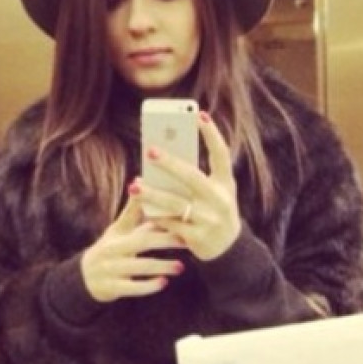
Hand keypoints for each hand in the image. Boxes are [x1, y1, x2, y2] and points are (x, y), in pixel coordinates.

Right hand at [80, 183, 184, 302]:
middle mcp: (113, 250)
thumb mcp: (118, 230)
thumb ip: (133, 211)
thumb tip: (140, 182)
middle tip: (186, 241)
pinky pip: (132, 288)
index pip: (139, 220)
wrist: (84, 279)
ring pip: (139, 267)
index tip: (180, 215)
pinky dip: (148, 286)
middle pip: (141, 242)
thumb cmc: (109, 249)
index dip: (159, 217)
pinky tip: (164, 283)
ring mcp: (111, 269)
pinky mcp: (112, 288)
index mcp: (118, 233)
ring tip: (181, 267)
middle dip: (165, 241)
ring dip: (161, 266)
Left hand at [140, 111, 240, 260]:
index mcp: (226, 183)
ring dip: (152, 194)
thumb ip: (195, 176)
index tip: (199, 114)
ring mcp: (210, 220)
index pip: (221, 154)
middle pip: (193, 177)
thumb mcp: (214, 191)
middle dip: (170, 163)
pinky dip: (155, 215)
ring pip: (176, 203)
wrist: (228, 249)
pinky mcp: (198, 238)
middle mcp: (220, 200)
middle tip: (150, 150)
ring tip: (134, 184)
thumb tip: (163, 155)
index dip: (212, 134)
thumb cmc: (213, 209)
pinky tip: (142, 208)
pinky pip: (170, 223)